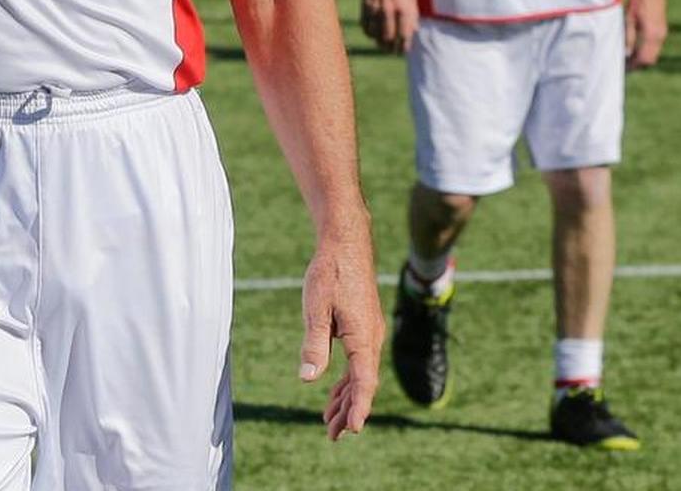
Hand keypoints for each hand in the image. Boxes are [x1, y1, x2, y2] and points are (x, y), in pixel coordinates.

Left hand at [299, 237, 383, 440]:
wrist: (346, 244)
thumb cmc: (329, 273)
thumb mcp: (316, 309)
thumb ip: (314, 344)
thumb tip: (309, 378)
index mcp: (363, 338)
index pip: (364, 382)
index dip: (358, 408)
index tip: (353, 430)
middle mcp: (371, 340)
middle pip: (362, 385)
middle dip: (348, 411)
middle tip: (332, 436)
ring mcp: (368, 334)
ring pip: (360, 375)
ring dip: (346, 399)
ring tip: (330, 422)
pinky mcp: (361, 328)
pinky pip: (357, 362)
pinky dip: (346, 380)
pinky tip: (333, 391)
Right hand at [358, 0, 419, 52]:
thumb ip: (413, 14)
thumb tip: (413, 30)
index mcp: (405, 7)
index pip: (404, 35)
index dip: (403, 46)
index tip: (403, 51)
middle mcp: (390, 9)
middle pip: (388, 37)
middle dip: (390, 47)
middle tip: (391, 50)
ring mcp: (376, 7)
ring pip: (375, 33)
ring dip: (378, 41)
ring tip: (382, 44)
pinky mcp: (365, 4)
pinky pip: (365, 24)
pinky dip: (368, 32)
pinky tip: (372, 33)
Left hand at [624, 0, 665, 68]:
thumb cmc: (637, 0)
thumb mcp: (628, 19)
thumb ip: (628, 38)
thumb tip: (626, 55)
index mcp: (652, 35)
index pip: (644, 59)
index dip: (634, 66)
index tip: (622, 69)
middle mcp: (660, 36)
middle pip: (650, 59)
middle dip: (638, 64)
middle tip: (623, 66)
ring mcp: (663, 32)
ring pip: (653, 53)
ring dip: (642, 57)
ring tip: (626, 58)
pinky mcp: (662, 27)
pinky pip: (655, 45)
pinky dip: (646, 50)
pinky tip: (634, 47)